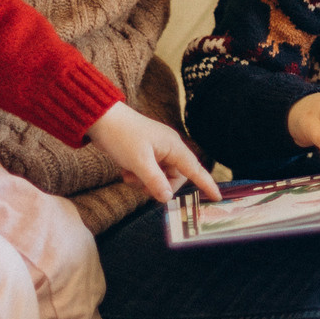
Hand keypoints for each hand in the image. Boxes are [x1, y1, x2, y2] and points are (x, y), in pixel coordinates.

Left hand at [88, 103, 224, 201]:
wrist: (102, 119)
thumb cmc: (122, 136)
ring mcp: (157, 151)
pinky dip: (138, 176)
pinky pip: (149, 173)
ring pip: (160, 177)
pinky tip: (126, 171)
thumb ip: (155, 181)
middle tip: (141, 186)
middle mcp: (169, 149)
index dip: (207, 184)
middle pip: (174, 178)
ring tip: (129, 175)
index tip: (217, 197)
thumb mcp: (139, 162)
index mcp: (174, 147)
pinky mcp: (145, 154)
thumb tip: (168, 199)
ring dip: (145, 182)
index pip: (195, 169)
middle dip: (159, 186)